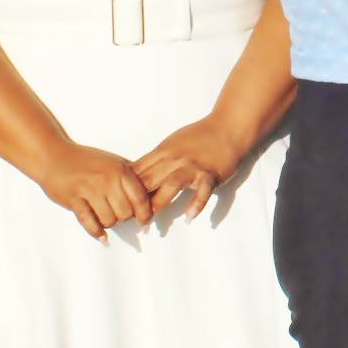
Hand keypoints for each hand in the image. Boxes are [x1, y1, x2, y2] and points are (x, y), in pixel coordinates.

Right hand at [33, 141, 153, 241]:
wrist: (54, 156)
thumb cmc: (87, 160)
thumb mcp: (114, 162)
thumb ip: (132, 177)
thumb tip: (153, 196)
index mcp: (120, 170)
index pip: (140, 199)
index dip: (145, 213)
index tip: (144, 220)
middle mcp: (107, 180)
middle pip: (126, 213)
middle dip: (124, 218)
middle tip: (120, 214)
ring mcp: (89, 190)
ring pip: (109, 220)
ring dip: (109, 223)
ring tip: (106, 217)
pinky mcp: (73, 200)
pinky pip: (89, 223)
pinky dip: (96, 232)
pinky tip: (101, 235)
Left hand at [132, 116, 248, 222]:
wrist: (229, 126)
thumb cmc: (201, 136)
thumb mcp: (173, 143)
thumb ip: (157, 159)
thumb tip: (137, 175)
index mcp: (163, 152)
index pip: (138, 172)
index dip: (125, 188)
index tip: (117, 204)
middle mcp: (175, 159)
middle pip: (150, 180)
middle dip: (137, 201)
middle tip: (128, 219)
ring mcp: (194, 166)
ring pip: (171, 185)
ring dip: (159, 203)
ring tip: (150, 221)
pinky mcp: (211, 174)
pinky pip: (203, 191)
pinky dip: (196, 204)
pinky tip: (190, 217)